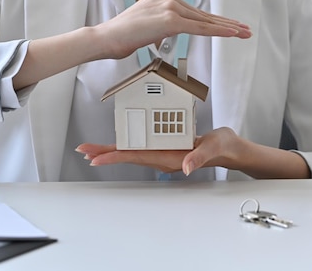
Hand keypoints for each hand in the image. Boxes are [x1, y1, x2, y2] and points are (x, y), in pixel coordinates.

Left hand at [75, 127, 240, 175]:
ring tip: (92, 149)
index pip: (136, 156)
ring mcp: (163, 152)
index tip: (96, 157)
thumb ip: (199, 157)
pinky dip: (127, 144)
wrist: (228, 149)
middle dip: (104, 153)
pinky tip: (118, 144)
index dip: (114, 157)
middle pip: (128, 155)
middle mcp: (162, 156)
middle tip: (83, 151)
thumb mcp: (213, 147)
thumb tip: (185, 167)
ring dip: (112, 150)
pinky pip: (141, 146)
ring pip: (132, 152)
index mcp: (169, 156)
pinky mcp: (166, 146)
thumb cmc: (222, 146)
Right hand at [95, 0, 250, 59]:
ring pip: (204, 21)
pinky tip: (231, 34)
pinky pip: (199, 28)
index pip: (195, 11)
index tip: (230, 25)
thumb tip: (172, 32)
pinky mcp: (170, 20)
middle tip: (245, 29)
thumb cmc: (122, 35)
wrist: (106, 38)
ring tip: (244, 33)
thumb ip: (163, 25)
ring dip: (227, 28)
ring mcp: (170, 6)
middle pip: (203, 14)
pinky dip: (218, 32)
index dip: (215, 20)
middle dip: (227, 23)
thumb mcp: (148, 25)